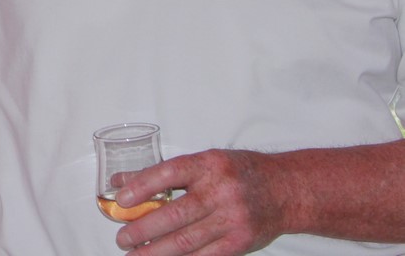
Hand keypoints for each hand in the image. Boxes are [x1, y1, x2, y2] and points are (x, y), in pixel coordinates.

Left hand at [114, 149, 284, 254]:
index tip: (120, 200)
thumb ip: (164, 172)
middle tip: (122, 238)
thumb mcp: (204, 161)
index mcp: (208, 165)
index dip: (141, 187)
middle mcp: (220, 191)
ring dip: (156, 251)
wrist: (286, 190)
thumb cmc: (240, 173)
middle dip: (143, 229)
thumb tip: (120, 180)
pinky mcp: (240, 242)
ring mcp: (232, 219)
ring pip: (186, 240)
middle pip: (174, 214)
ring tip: (134, 255)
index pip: (168, 173)